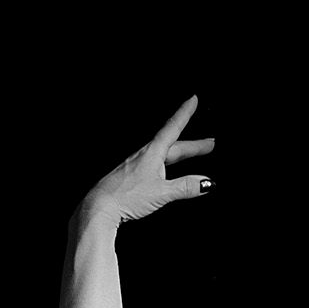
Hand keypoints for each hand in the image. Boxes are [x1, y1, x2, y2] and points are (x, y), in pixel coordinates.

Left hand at [82, 96, 213, 226]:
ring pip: (163, 156)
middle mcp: (143, 155)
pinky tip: (164, 174)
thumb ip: (185, 187)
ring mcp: (135, 166)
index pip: (173, 128)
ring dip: (179, 155)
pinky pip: (153, 166)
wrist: (99, 207)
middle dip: (193, 145)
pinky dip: (165, 166)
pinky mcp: (129, 178)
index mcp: (152, 152)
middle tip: (209, 144)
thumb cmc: (126, 197)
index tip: (193, 100)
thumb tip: (206, 183)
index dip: (184, 114)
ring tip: (190, 156)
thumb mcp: (161, 192)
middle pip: (173, 146)